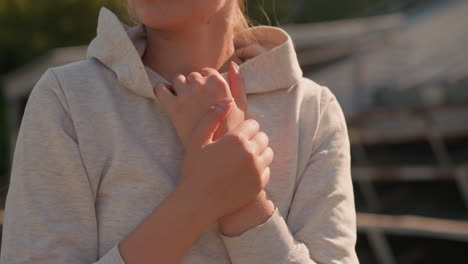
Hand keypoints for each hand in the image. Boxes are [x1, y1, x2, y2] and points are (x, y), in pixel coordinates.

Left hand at [153, 62, 245, 148]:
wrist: (215, 152)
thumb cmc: (231, 130)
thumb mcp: (242, 106)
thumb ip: (239, 83)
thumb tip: (233, 65)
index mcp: (219, 82)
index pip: (207, 72)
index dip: (206, 83)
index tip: (207, 96)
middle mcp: (201, 86)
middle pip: (191, 75)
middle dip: (193, 85)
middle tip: (196, 103)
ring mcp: (186, 96)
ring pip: (177, 80)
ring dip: (179, 87)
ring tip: (185, 103)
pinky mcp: (172, 107)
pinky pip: (160, 89)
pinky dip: (161, 90)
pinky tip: (168, 99)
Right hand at [177, 102, 273, 221]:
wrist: (198, 202)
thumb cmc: (194, 169)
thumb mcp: (198, 139)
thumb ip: (212, 116)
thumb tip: (228, 100)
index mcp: (236, 139)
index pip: (253, 124)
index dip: (244, 129)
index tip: (234, 136)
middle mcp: (250, 153)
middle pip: (263, 137)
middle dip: (253, 139)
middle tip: (238, 147)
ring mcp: (257, 170)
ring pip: (268, 153)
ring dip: (259, 153)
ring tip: (243, 158)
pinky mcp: (259, 185)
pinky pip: (267, 170)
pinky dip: (259, 169)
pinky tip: (244, 172)